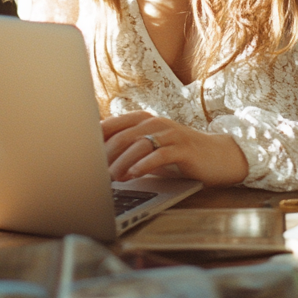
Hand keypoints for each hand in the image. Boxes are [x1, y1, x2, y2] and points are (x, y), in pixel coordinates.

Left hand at [101, 111, 248, 186]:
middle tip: (93, 172)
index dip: (94, 141)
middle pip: (123, 136)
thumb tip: (95, 163)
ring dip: (122, 161)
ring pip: (139, 144)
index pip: (112, 125)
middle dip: (105, 155)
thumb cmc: (178, 155)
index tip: (80, 156)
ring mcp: (170, 133)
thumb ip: (128, 150)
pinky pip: (160, 154)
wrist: (217, 156)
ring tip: (110, 177)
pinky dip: (144, 164)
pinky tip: (133, 174)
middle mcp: (155, 123)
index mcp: (143, 120)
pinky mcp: (183, 148)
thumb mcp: (150, 150)